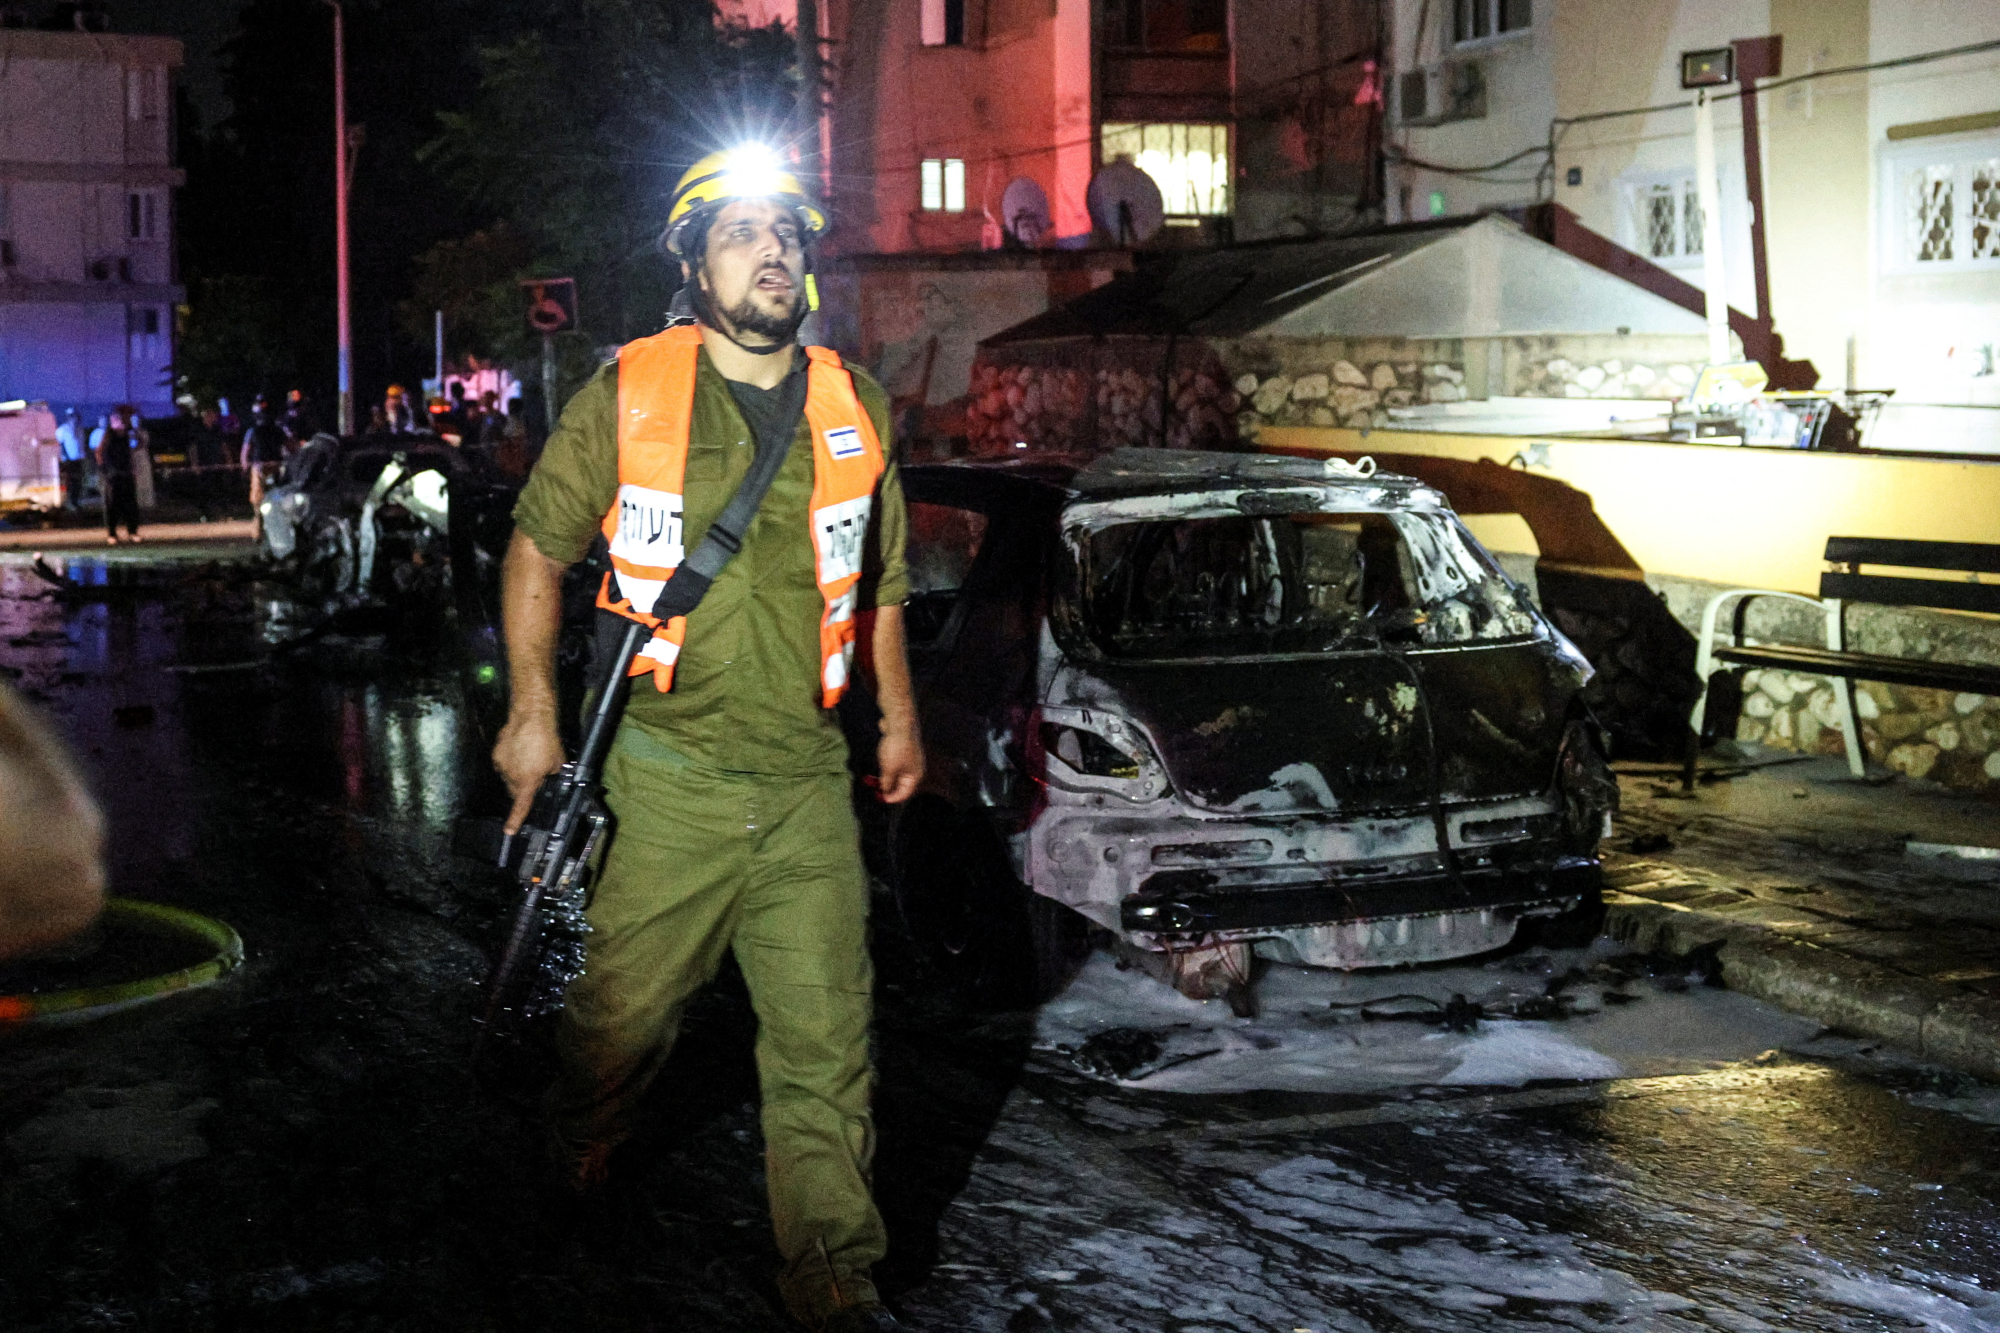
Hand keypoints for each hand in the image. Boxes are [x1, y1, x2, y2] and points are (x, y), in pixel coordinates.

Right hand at [493, 711, 564, 832]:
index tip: (509, 831)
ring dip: (517, 775)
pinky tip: (519, 752)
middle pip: (515, 792)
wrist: (530, 717)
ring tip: (528, 759)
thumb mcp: (558, 762)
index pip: (521, 806)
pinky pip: (503, 764)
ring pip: (508, 777)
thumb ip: (554, 776)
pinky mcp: (496, 753)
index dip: (515, 820)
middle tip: (534, 778)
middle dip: (523, 790)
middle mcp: (511, 776)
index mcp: (527, 781)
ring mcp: (501, 764)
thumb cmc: (547, 739)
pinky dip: (510, 763)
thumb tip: (556, 781)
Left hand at [875, 724, 923, 804]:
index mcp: (915, 775)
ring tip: (874, 778)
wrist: (900, 723)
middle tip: (874, 789)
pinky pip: (895, 762)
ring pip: (897, 772)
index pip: (905, 793)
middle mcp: (915, 768)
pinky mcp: (904, 749)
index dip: (892, 798)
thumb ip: (887, 782)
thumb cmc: (896, 748)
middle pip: (901, 783)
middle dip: (887, 787)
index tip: (880, 798)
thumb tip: (885, 790)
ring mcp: (910, 758)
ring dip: (885, 777)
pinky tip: (878, 764)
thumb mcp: (889, 769)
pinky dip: (886, 766)